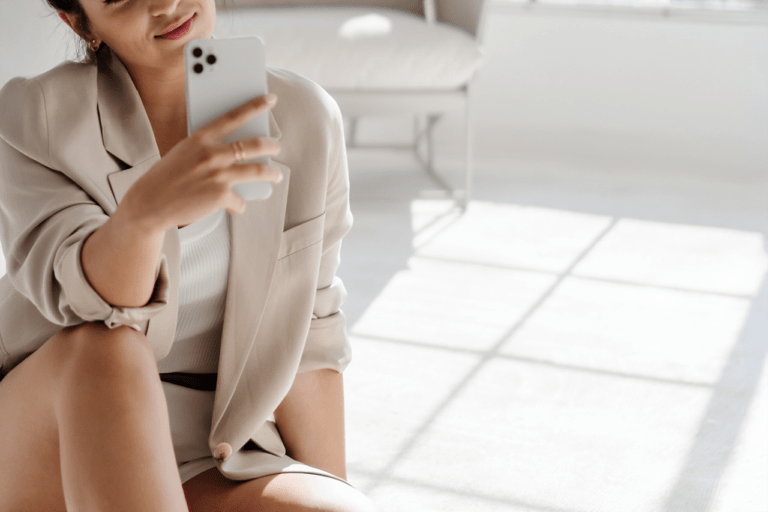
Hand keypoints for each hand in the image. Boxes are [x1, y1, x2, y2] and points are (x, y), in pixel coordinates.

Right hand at [122, 93, 281, 232]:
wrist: (150, 204)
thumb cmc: (168, 177)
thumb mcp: (184, 153)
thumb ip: (208, 149)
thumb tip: (238, 154)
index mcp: (200, 138)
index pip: (233, 117)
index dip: (254, 106)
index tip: (270, 99)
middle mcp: (212, 154)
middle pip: (253, 145)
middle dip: (271, 146)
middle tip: (277, 147)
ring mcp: (218, 175)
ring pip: (258, 171)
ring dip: (271, 174)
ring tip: (276, 176)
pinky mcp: (221, 196)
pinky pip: (240, 201)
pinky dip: (238, 205)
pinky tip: (233, 206)